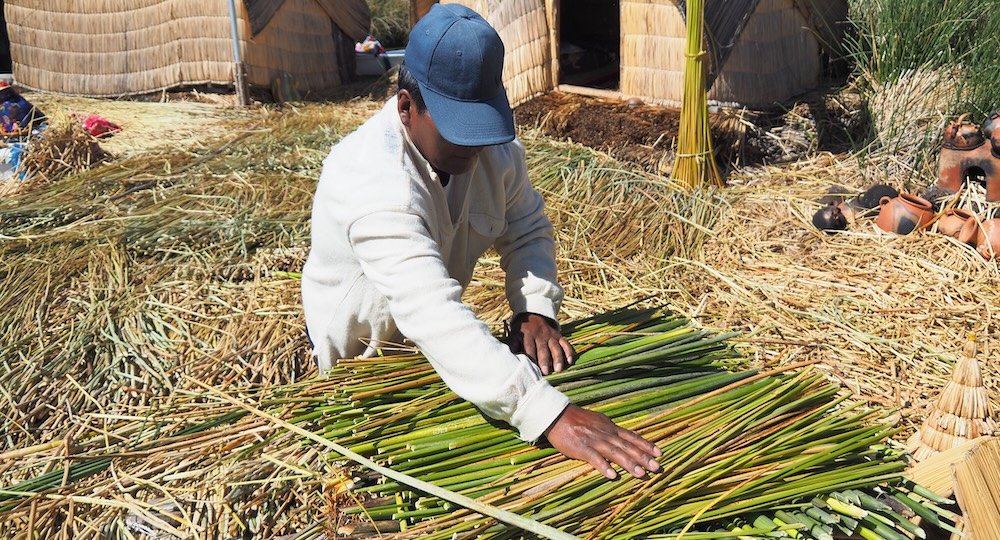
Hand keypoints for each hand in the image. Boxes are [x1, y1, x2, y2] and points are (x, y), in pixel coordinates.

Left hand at [506, 313, 574, 374]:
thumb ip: (513, 344)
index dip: (531, 357)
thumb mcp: (514, 333)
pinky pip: (565, 343)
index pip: (529, 347)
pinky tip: (569, 361)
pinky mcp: (558, 335)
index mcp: (527, 334)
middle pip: (543, 349)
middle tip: (546, 372)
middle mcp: (540, 335)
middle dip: (544, 360)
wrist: (533, 314)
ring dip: (557, 358)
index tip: (531, 369)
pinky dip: (568, 351)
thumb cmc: (522, 329)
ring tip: (558, 369)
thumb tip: (511, 356)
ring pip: (555, 347)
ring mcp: (550, 335)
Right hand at [544, 404, 661, 478]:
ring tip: (641, 474)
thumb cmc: (576, 419)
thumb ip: (609, 430)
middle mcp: (605, 434)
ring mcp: (594, 440)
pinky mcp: (581, 448)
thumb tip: (622, 436)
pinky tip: (612, 475)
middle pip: (627, 446)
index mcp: (609, 427)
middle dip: (643, 457)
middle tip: (657, 467)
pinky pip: (594, 458)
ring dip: (629, 463)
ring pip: (615, 453)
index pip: (631, 437)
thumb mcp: (597, 420)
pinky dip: (604, 466)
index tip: (659, 453)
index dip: (646, 445)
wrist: (556, 415)